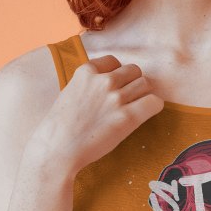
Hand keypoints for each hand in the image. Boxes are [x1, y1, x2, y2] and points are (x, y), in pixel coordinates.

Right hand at [30, 51, 164, 176]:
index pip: (113, 61)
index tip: (114, 86)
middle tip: (128, 99)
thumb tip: (107, 85)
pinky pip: (154, 102)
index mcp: (86, 72)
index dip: (117, 74)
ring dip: (143, 94)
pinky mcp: (127, 117)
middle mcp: (103, 81)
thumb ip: (88, 85)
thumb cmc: (59, 127)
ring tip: (135, 107)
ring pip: (145, 84)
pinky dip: (153, 106)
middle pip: (133, 71)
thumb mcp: (69, 93)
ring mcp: (116, 98)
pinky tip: (146, 113)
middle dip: (132, 83)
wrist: (57, 149)